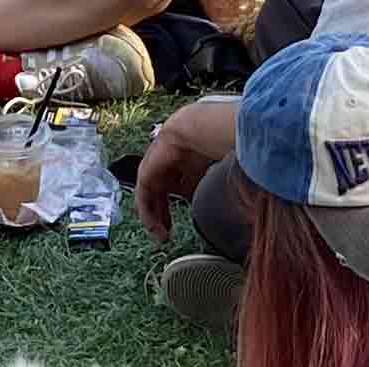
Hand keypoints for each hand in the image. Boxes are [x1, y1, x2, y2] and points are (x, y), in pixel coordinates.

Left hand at [138, 100, 234, 244]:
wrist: (199, 130)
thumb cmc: (212, 143)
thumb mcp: (210, 171)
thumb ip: (207, 187)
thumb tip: (225, 204)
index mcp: (181, 161)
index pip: (174, 187)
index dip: (175, 205)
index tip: (178, 224)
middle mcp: (166, 164)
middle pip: (160, 194)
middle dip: (162, 215)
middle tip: (166, 235)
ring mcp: (154, 167)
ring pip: (150, 198)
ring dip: (154, 218)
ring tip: (161, 235)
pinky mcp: (146, 171)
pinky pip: (143, 196)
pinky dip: (147, 212)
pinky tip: (153, 225)